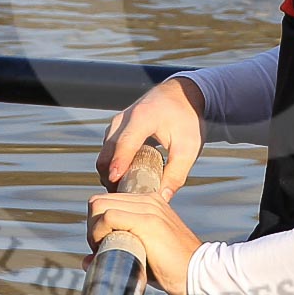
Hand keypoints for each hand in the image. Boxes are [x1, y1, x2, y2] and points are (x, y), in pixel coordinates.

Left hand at [87, 192, 202, 294]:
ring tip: (104, 249)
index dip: (97, 224)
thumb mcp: (142, 252)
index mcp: (149, 202)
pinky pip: (108, 217)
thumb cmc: (172, 268)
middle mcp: (148, 200)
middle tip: (100, 248)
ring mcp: (148, 208)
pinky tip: (108, 247)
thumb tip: (87, 260)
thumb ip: (116, 250)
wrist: (199, 273)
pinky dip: (99, 233)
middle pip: (98, 201)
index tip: (102, 245)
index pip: (107, 201)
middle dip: (92, 226)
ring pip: (99, 206)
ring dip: (94, 230)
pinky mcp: (147, 221)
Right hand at [99, 76, 205, 199]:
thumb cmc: (186, 119)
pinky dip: (112, 166)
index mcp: (142, 118)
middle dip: (110, 176)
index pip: (125, 143)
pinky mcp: (115, 128)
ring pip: (105, 152)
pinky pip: (107, 150)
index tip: (114, 181)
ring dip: (110, 172)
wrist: (180, 95)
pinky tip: (124, 180)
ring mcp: (117, 123)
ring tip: (124, 193)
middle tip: (123, 198)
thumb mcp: (189, 147)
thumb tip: (163, 198)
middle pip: (108, 151)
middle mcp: (124, 118)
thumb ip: (177, 173)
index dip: (118, 163)